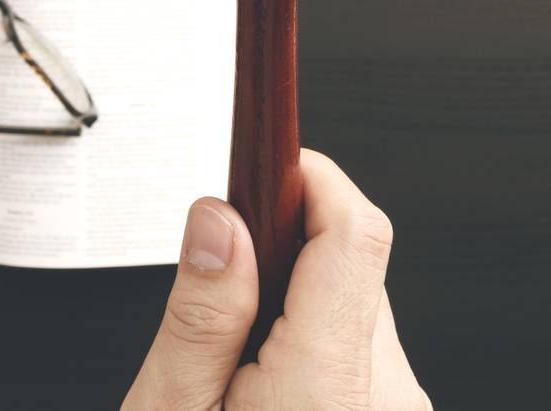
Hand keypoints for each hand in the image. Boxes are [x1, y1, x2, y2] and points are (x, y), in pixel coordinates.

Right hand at [123, 150, 429, 409]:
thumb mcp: (169, 410)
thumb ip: (201, 316)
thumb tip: (219, 219)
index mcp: (326, 385)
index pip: (354, 233)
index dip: (309, 179)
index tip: (263, 165)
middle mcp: (382, 396)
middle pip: (351, 266)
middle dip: (282, 250)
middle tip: (218, 277)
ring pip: (353, 308)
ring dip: (296, 304)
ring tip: (232, 355)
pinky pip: (360, 355)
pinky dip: (312, 346)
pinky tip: (262, 385)